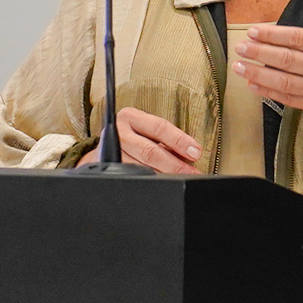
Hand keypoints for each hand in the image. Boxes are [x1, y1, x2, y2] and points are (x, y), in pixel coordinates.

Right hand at [85, 107, 199, 175]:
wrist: (106, 149)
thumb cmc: (135, 137)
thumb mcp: (149, 131)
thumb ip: (168, 140)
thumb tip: (192, 154)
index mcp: (130, 117)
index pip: (159, 127)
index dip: (179, 140)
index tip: (196, 152)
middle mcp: (118, 133)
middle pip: (150, 151)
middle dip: (174, 164)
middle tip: (192, 172)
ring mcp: (110, 153)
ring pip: (141, 169)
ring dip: (165, 176)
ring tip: (182, 180)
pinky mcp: (108, 169)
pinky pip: (132, 179)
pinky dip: (151, 183)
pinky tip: (163, 185)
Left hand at [234, 0, 302, 152]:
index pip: (300, 39)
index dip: (274, 35)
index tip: (255, 31)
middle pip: (287, 59)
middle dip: (259, 52)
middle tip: (240, 47)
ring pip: (284, 81)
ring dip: (258, 73)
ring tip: (239, 66)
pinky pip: (289, 99)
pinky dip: (269, 92)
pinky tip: (254, 85)